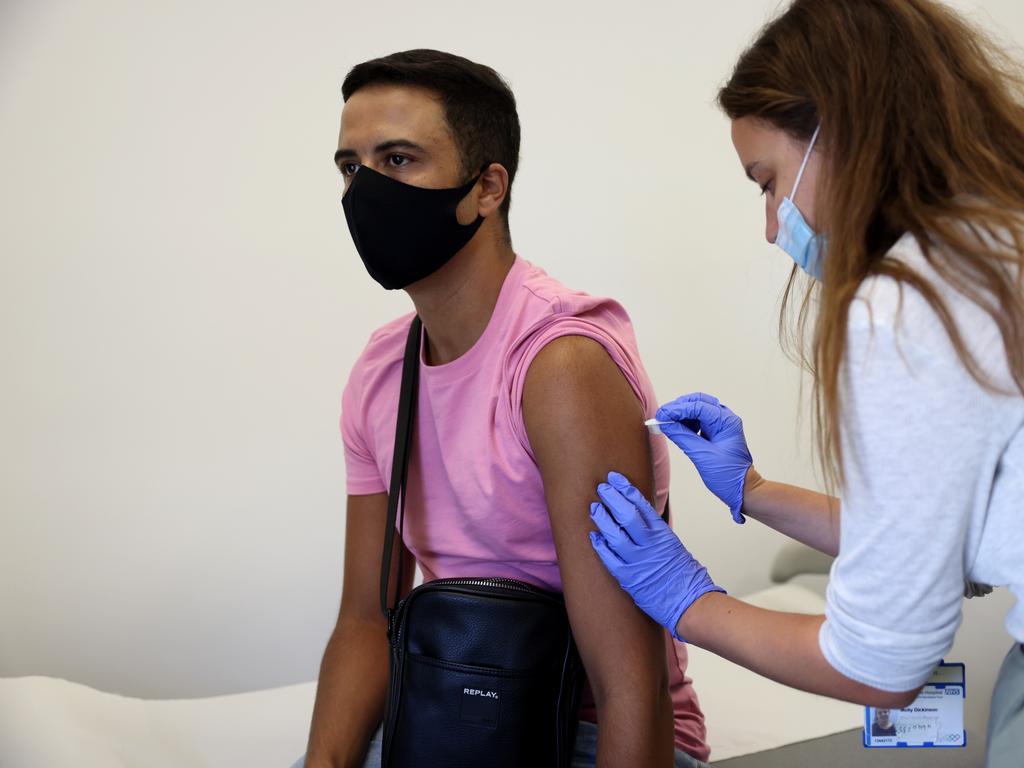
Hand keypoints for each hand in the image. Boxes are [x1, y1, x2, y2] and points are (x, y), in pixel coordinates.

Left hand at [589, 472, 724, 640]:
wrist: (691, 603)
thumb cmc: (685, 577)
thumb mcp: (673, 546)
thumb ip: (656, 532)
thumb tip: (640, 517)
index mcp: (662, 535)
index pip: (642, 505)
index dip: (626, 489)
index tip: (615, 479)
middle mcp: (649, 545)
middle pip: (626, 515)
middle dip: (612, 498)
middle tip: (601, 488)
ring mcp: (638, 562)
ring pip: (614, 535)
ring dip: (602, 519)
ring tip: (594, 508)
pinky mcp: (629, 578)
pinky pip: (610, 559)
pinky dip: (600, 547)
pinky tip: (594, 537)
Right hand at [657, 392, 752, 522]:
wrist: (742, 489)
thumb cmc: (728, 475)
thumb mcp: (702, 456)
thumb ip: (682, 437)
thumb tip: (665, 424)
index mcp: (726, 422)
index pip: (698, 406)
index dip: (677, 409)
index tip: (661, 416)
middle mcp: (725, 419)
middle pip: (698, 402)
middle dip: (678, 407)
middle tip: (661, 417)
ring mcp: (720, 424)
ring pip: (697, 409)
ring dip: (681, 414)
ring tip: (666, 423)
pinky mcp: (715, 431)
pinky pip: (698, 420)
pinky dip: (685, 422)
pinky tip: (676, 428)